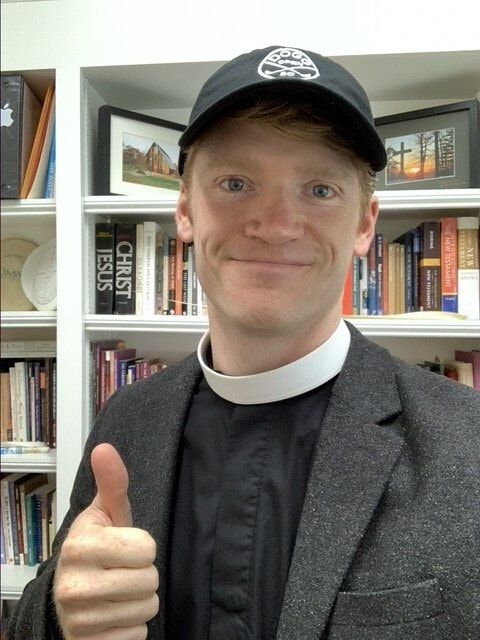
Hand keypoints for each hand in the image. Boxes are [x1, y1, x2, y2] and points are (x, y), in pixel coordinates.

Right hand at [53, 443, 158, 639]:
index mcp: (79, 546)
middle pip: (149, 580)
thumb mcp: (107, 513)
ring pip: (147, 609)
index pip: (147, 548)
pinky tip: (115, 615)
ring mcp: (79, 620)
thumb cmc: (97, 548)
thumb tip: (105, 448)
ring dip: (140, 601)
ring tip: (120, 592)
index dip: (143, 546)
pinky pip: (138, 636)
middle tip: (124, 570)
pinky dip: (132, 627)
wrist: (70, 595)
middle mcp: (74, 585)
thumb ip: (112, 482)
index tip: (125, 546)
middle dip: (144, 575)